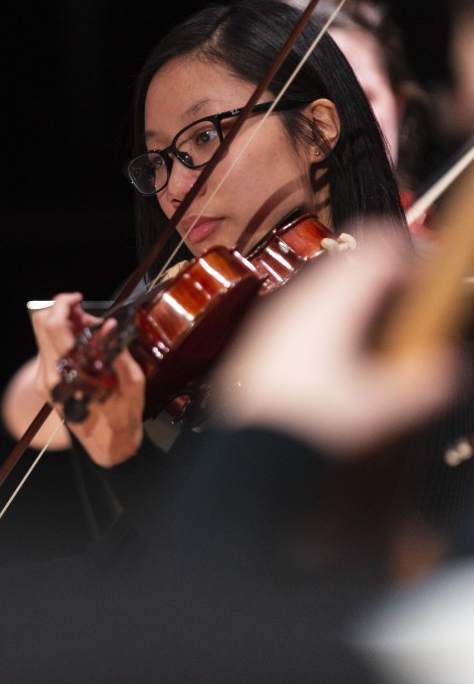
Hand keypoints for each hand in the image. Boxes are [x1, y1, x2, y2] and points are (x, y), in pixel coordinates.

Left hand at [30, 293, 144, 466]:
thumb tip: (109, 326)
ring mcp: (44, 380)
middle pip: (41, 324)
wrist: (108, 445)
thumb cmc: (123, 416)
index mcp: (70, 373)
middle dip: (64, 312)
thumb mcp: (131, 383)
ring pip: (43, 335)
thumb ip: (118, 351)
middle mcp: (50, 375)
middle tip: (90, 320)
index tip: (78, 298)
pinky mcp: (45, 383)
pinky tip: (86, 348)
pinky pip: (48, 348)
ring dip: (65, 325)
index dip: (63, 303)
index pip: (53, 325)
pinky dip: (64, 339)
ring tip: (93, 336)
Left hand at [214, 220, 461, 456]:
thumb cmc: (309, 424)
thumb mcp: (377, 411)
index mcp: (332, 303)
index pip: (378, 251)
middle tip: (408, 304)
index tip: (429, 282)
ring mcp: (277, 315)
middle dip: (384, 277)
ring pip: (326, 284)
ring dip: (357, 296)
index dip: (410, 259)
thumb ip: (423, 389)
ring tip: (377, 331)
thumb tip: (454, 369)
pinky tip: (339, 354)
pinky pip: (304, 307)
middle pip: (351, 263)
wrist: (247, 449)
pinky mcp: (263, 336)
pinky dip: (330, 314)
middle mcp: (300, 299)